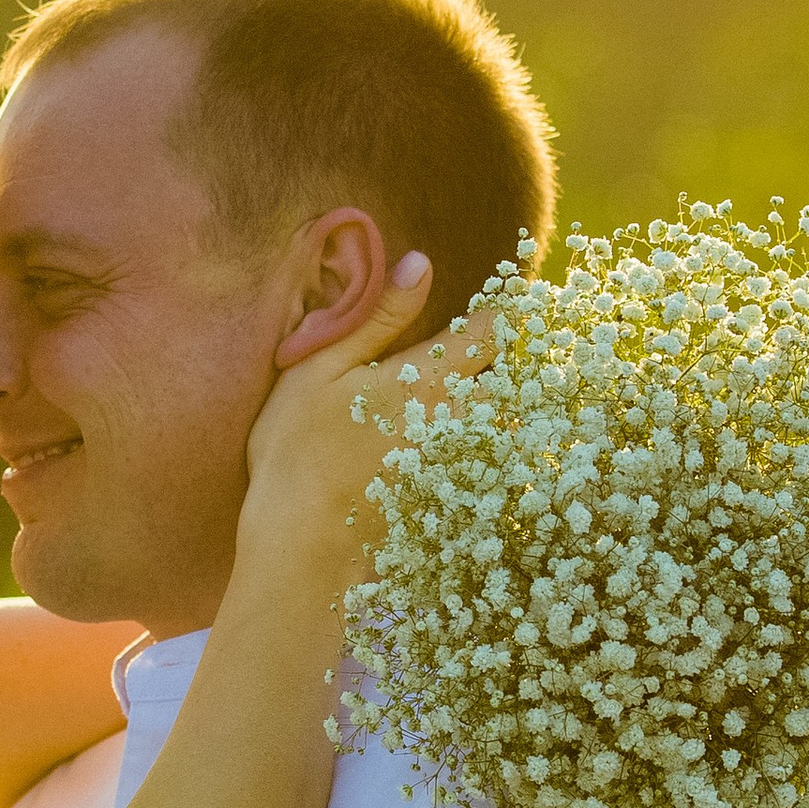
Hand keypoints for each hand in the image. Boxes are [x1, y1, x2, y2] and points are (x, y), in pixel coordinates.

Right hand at [239, 253, 492, 593]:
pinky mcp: (450, 499)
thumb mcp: (322, 368)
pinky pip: (486, 465)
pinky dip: (485, 452)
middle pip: (506, 380)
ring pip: (500, 423)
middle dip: (509, 359)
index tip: (512, 294)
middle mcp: (456, 420)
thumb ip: (378, 316)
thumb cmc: (296, 449)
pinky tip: (466, 452)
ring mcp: (458, 464)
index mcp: (428, 379)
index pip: (489, 332)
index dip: (505, 308)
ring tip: (490, 393)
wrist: (299, 546)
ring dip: (499, 406)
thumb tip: (420, 261)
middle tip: (510, 341)